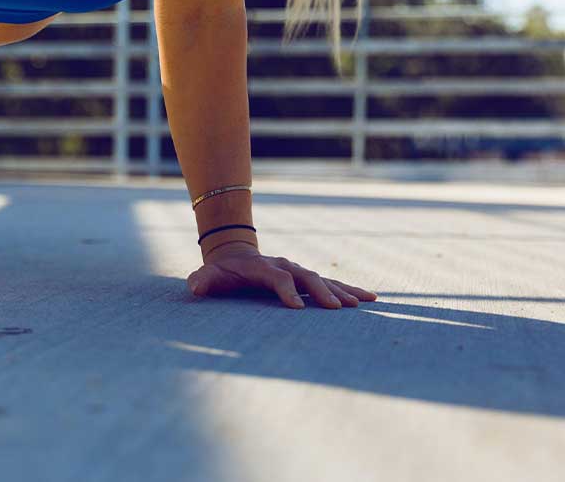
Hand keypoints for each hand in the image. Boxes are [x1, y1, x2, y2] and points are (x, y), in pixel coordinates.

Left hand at [187, 241, 376, 308]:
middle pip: (307, 277)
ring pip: (323, 279)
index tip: (298, 309)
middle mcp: (284, 267)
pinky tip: (370, 298)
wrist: (234, 257)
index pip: (278, 278)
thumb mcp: (208, 276)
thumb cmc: (221, 273)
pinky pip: (330, 283)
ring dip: (343, 290)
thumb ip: (201, 281)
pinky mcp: (306, 279)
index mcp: (263, 268)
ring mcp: (297, 272)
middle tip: (338, 308)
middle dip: (322, 292)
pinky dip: (349, 289)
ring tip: (364, 302)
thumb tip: (194, 287)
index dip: (287, 292)